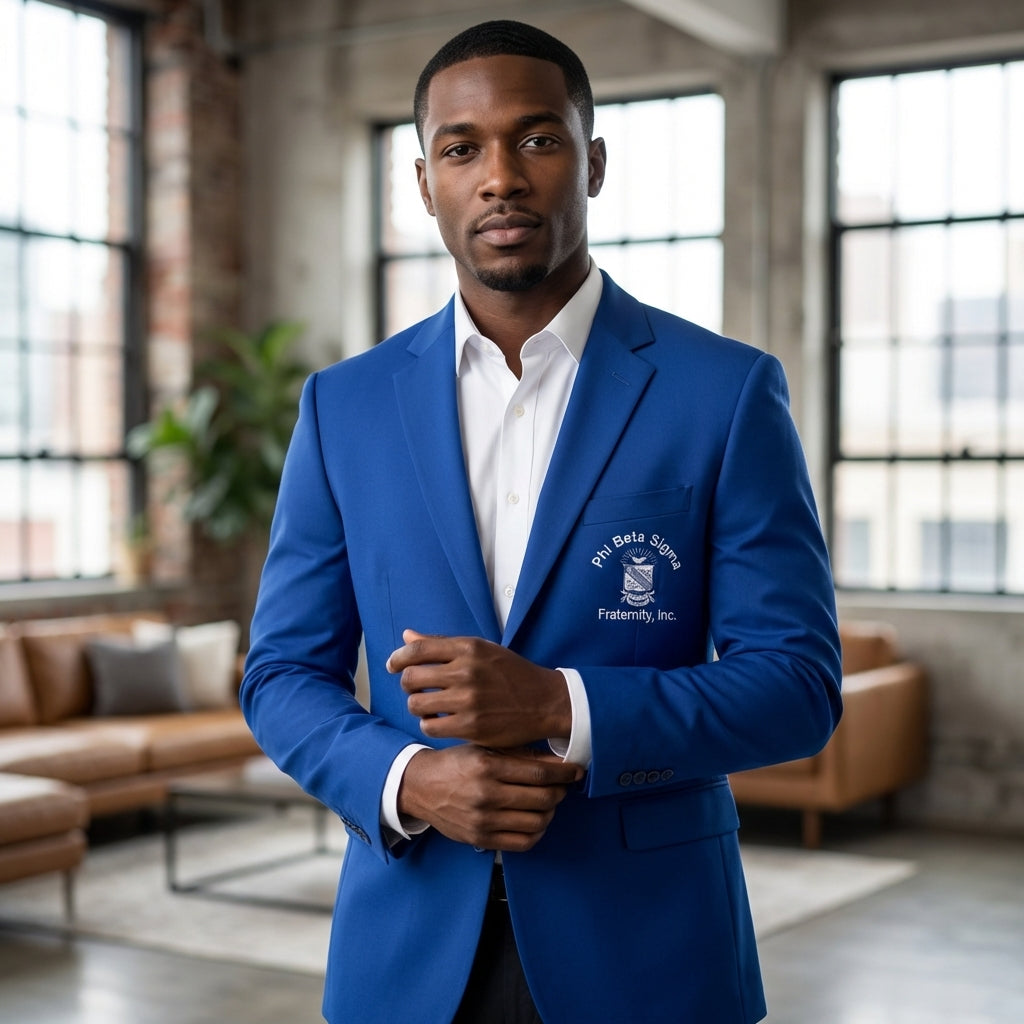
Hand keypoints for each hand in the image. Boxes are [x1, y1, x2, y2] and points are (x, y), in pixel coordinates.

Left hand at [387, 629, 571, 746]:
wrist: (544, 701)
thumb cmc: (510, 673)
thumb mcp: (480, 650)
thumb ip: (442, 644)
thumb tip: (406, 636)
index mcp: (468, 648)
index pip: (418, 650)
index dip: (398, 658)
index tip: (393, 665)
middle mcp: (466, 672)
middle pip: (412, 677)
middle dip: (407, 683)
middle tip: (415, 688)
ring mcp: (468, 700)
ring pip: (417, 704)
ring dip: (417, 705)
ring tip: (428, 705)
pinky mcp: (471, 726)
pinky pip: (430, 726)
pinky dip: (429, 724)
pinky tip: (439, 720)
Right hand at [397, 745, 581, 851]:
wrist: (421, 787)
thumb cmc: (456, 763)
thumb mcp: (485, 748)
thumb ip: (521, 755)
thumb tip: (558, 762)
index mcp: (488, 766)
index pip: (539, 773)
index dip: (564, 773)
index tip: (575, 771)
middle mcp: (486, 794)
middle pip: (542, 798)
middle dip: (560, 791)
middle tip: (561, 786)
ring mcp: (483, 820)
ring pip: (537, 821)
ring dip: (550, 812)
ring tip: (548, 802)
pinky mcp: (481, 839)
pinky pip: (522, 842)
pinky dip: (537, 832)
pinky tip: (535, 820)